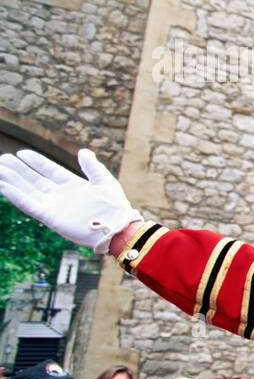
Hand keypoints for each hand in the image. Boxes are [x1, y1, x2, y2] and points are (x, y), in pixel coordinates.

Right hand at [0, 149, 140, 253]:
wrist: (117, 228)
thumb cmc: (115, 206)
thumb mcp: (104, 181)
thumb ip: (92, 166)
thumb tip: (83, 151)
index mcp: (72, 185)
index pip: (48, 170)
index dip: (35, 162)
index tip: (21, 153)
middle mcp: (60, 195)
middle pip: (33, 179)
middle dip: (18, 170)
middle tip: (2, 160)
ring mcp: (53, 206)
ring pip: (27, 190)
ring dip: (12, 181)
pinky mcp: (49, 217)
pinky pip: (28, 204)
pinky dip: (15, 195)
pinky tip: (2, 186)